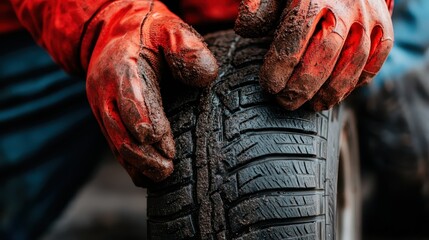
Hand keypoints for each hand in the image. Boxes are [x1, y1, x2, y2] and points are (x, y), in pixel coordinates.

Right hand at [85, 0, 217, 184]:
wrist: (117, 37)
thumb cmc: (151, 36)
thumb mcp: (170, 30)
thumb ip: (188, 48)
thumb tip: (206, 77)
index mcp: (122, 63)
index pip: (128, 90)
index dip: (140, 114)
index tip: (154, 137)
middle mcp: (105, 88)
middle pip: (117, 124)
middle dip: (140, 150)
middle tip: (166, 168)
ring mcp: (103, 106)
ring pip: (114, 140)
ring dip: (136, 162)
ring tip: (161, 176)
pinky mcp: (107, 120)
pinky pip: (114, 145)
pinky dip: (130, 163)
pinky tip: (148, 177)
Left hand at [235, 0, 392, 109]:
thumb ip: (259, 5)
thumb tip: (245, 30)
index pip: (294, 39)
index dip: (279, 69)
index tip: (268, 87)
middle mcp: (346, 5)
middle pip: (326, 54)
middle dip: (304, 85)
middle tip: (286, 103)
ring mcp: (369, 15)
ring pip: (355, 60)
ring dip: (333, 90)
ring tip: (313, 106)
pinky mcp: (384, 23)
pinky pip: (377, 56)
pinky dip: (360, 79)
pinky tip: (340, 93)